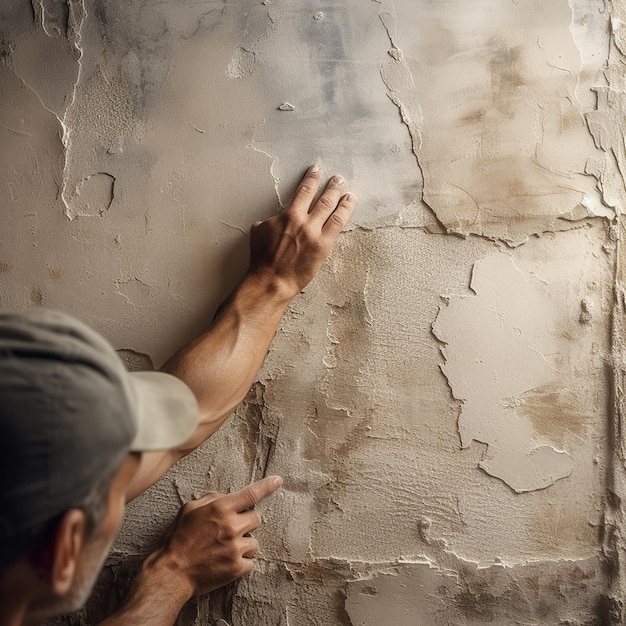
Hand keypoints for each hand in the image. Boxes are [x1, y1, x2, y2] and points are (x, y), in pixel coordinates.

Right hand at [148, 476, 282, 596]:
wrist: (171, 572)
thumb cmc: (177, 538)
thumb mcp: (190, 509)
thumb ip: (212, 499)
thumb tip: (226, 496)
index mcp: (220, 508)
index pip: (251, 494)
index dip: (267, 486)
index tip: (278, 481)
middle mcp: (231, 526)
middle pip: (257, 519)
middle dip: (247, 523)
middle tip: (231, 530)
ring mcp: (235, 548)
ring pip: (254, 542)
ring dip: (244, 544)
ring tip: (224, 549)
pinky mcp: (237, 568)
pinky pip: (250, 561)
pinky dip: (241, 562)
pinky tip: (226, 562)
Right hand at [248, 166, 355, 300]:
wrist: (272, 279)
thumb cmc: (263, 259)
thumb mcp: (259, 232)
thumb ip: (270, 221)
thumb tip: (274, 219)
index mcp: (287, 215)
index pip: (303, 191)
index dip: (311, 179)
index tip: (316, 171)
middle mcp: (303, 221)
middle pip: (322, 198)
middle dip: (331, 186)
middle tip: (337, 178)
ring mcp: (315, 233)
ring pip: (332, 209)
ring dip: (340, 196)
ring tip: (346, 189)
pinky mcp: (324, 246)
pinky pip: (338, 224)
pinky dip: (345, 212)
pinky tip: (349, 205)